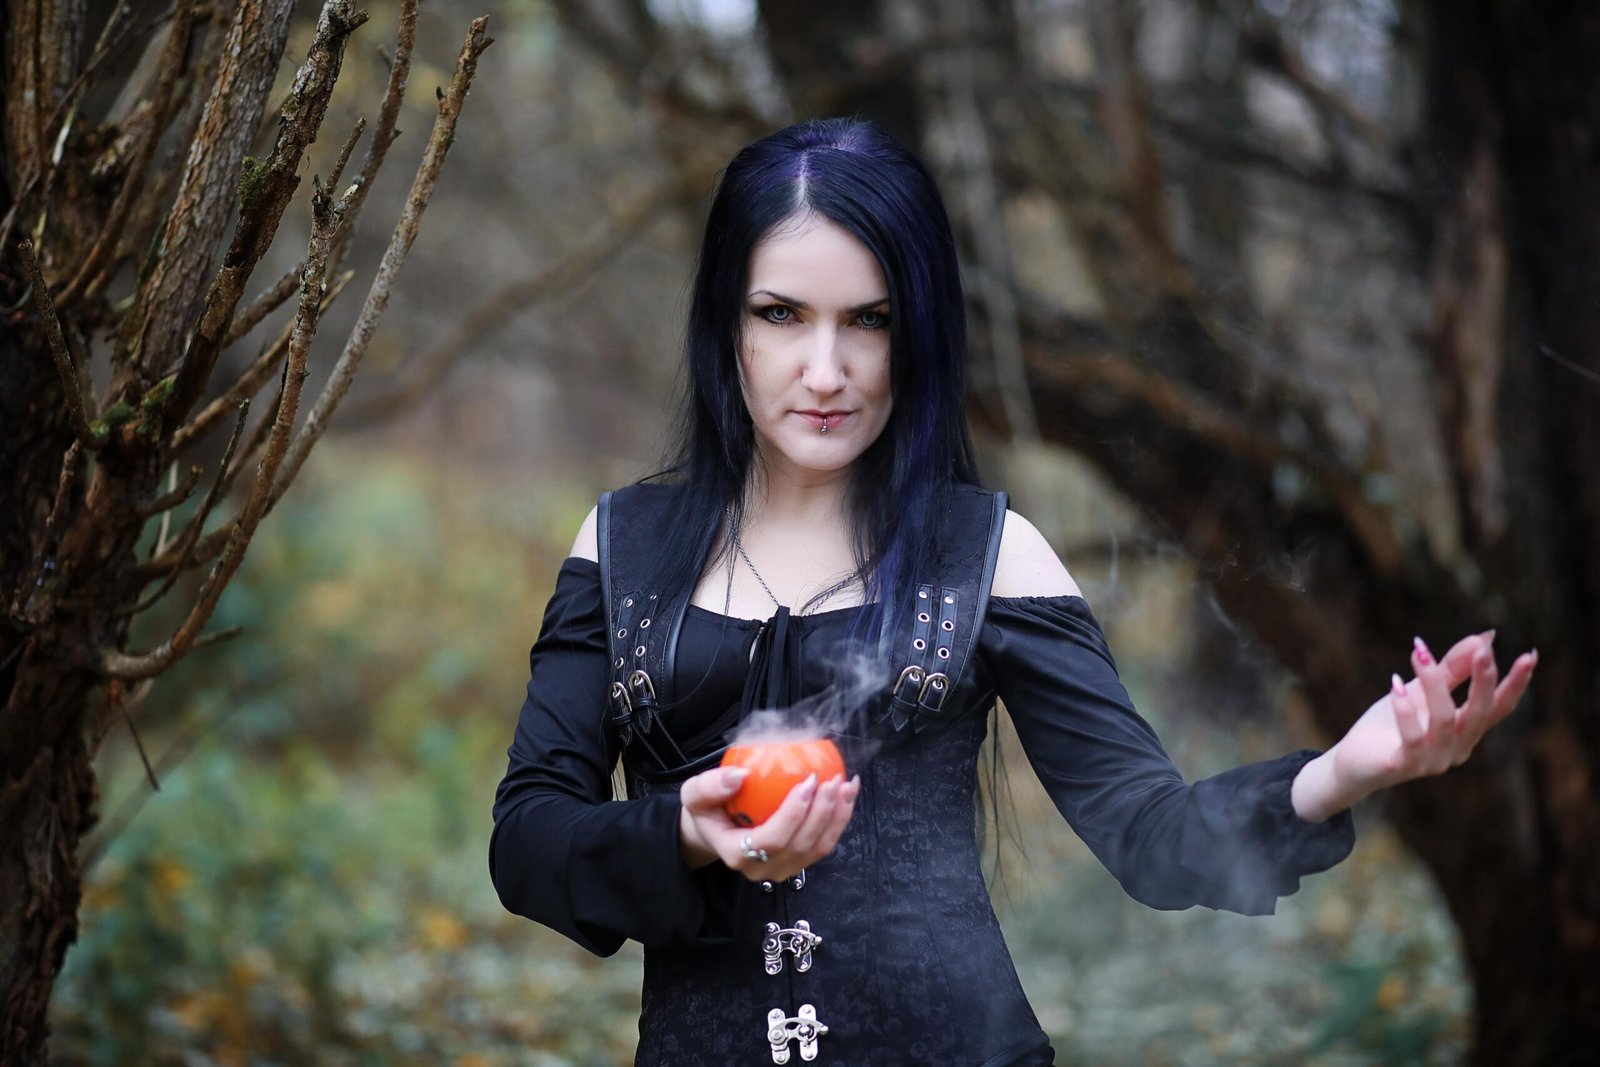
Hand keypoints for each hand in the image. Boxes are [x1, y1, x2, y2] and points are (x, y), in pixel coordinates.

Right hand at [678, 765, 860, 881]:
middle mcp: (763, 869)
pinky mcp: (799, 862)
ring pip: (818, 848)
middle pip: (801, 845)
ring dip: (838, 817)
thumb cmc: (707, 811)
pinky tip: (847, 794)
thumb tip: (739, 775)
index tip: (807, 781)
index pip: (772, 839)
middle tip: (833, 780)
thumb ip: (710, 786)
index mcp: (737, 854)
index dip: (794, 813)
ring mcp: (783, 869)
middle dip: (823, 812)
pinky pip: (825, 844)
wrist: (715, 829)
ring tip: (847, 785)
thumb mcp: (694, 794)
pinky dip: (840, 819)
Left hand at [1301, 632, 1536, 817]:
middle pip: (1479, 714)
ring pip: (1445, 720)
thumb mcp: (1421, 692)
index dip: (1515, 684)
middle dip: (1484, 681)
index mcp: (1465, 732)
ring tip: (1419, 652)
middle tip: (1484, 650)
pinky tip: (1395, 684)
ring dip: (1435, 684)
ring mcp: (1432, 761)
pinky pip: (1412, 737)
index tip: (1530, 656)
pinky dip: (1405, 709)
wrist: (1352, 763)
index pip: (1498, 708)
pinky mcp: (1403, 766)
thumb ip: (1451, 670)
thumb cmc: (1388, 727)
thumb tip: (1484, 637)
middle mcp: (1456, 749)